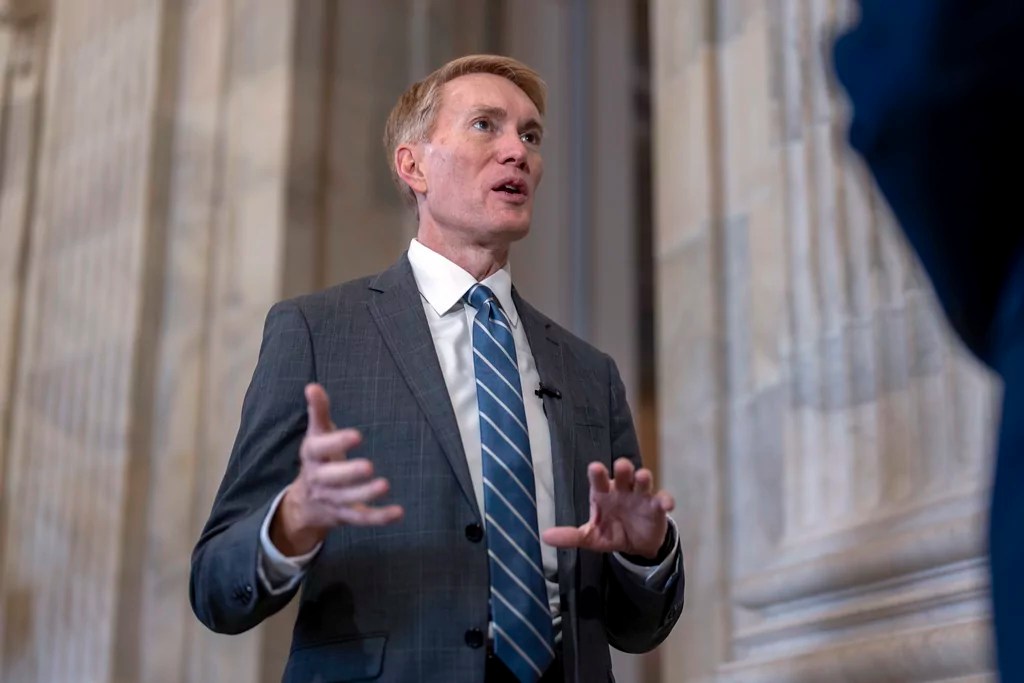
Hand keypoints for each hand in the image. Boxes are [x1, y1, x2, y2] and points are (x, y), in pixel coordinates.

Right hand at [270, 383, 403, 554]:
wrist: (305, 502)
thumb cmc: (318, 459)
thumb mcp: (316, 435)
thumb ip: (318, 412)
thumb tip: (312, 386)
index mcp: (311, 456)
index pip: (319, 449)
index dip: (336, 443)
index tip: (357, 435)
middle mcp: (319, 480)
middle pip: (331, 478)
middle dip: (349, 473)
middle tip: (369, 466)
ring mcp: (332, 500)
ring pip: (347, 500)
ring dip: (365, 494)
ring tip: (384, 485)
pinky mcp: (345, 516)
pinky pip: (362, 519)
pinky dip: (380, 517)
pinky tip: (399, 512)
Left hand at [541, 458, 673, 558]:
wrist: (636, 545)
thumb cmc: (611, 531)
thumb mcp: (591, 536)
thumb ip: (570, 536)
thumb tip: (545, 537)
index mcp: (603, 494)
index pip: (599, 480)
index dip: (598, 474)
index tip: (595, 468)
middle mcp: (622, 490)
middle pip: (623, 475)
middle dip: (623, 470)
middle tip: (621, 466)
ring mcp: (640, 496)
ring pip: (643, 482)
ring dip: (643, 478)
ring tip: (642, 477)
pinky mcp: (656, 507)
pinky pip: (662, 500)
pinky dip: (665, 500)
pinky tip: (666, 504)